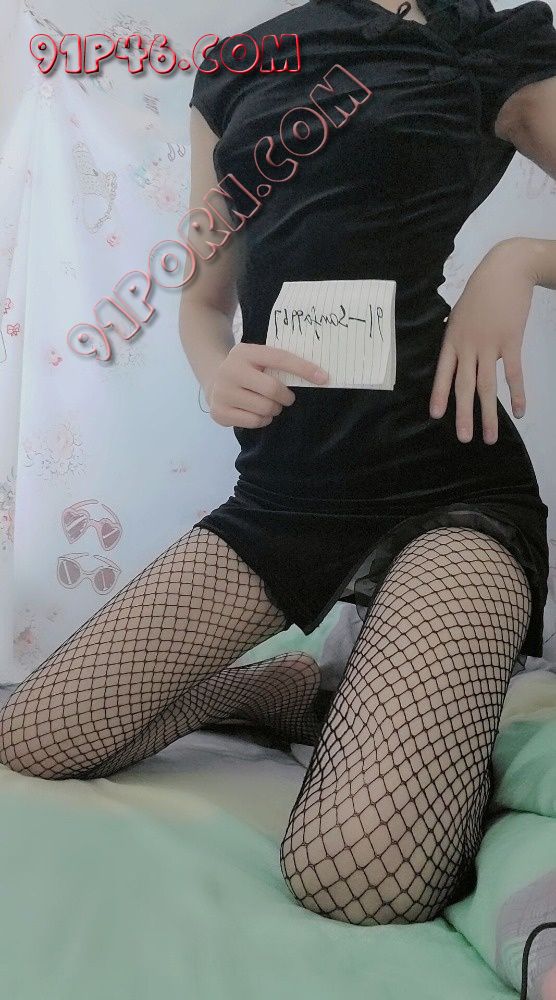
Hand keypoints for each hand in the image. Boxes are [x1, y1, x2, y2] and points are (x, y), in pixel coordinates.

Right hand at [204, 343, 328, 427]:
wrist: (214, 380)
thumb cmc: (248, 370)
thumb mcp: (258, 359)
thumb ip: (279, 364)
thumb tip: (317, 375)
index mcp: (244, 352)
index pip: (280, 358)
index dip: (303, 368)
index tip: (323, 378)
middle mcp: (230, 370)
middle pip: (273, 389)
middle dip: (286, 397)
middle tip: (287, 398)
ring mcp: (222, 392)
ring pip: (265, 408)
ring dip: (274, 409)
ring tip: (268, 404)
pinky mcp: (219, 412)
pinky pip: (255, 422)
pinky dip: (263, 420)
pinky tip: (256, 412)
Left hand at [429, 241, 534, 443]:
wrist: (506, 269)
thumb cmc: (482, 291)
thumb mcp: (461, 313)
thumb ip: (458, 336)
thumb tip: (458, 357)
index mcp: (452, 339)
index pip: (443, 372)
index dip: (439, 395)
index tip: (435, 416)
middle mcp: (467, 345)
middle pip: (464, 386)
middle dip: (464, 415)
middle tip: (464, 439)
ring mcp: (489, 345)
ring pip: (488, 386)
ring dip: (489, 414)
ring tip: (489, 437)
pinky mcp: (511, 341)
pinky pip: (514, 374)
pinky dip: (517, 394)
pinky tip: (520, 412)